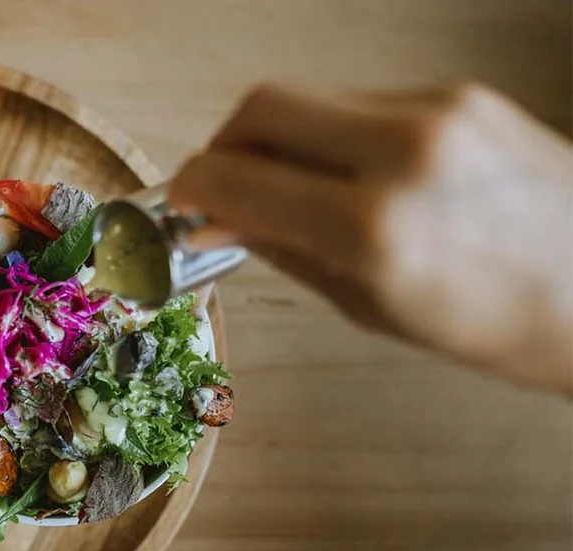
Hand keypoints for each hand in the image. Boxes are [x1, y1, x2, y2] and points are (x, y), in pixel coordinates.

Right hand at [169, 82, 572, 392]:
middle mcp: (404, 152)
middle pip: (264, 105)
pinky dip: (334, 135)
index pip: (239, 176)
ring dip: (281, 139)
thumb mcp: (373, 306)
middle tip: (220, 186)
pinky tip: (349, 177)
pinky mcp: (461, 94)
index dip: (192, 187)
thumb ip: (287, 250)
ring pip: (312, 98)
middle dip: (225, 144)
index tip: (180, 204)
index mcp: (375, 228)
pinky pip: (364, 102)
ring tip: (289, 189)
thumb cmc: (501, 324)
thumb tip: (222, 219)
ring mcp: (438, 111)